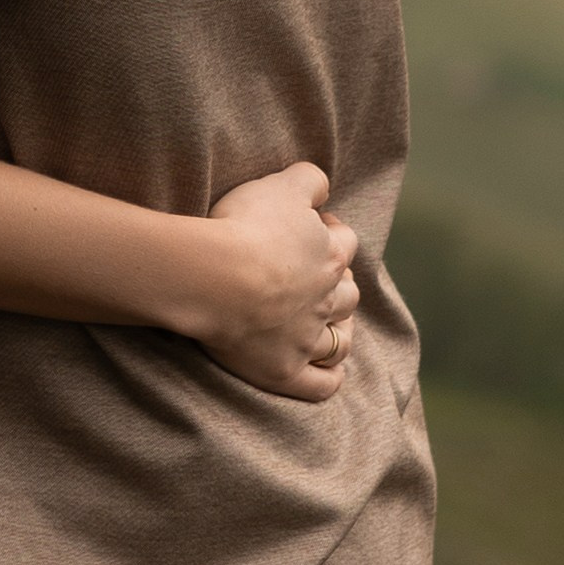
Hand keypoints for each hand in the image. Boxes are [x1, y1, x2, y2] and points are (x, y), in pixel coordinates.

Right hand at [197, 164, 360, 403]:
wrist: (214, 277)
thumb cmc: (244, 226)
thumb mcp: (280, 185)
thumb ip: (309, 179)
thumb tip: (322, 187)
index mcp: (329, 255)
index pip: (345, 240)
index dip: (330, 231)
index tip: (309, 226)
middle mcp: (327, 299)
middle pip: (349, 293)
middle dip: (338, 283)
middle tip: (310, 274)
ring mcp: (307, 338)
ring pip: (341, 339)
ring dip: (340, 330)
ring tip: (324, 321)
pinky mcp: (285, 370)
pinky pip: (321, 384)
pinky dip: (328, 378)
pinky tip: (327, 371)